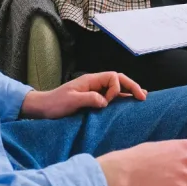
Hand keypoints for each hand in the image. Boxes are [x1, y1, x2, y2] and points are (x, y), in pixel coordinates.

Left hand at [20, 72, 146, 118]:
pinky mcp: (94, 99)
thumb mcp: (71, 101)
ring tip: (142, 97)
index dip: (115, 88)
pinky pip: (112, 97)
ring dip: (129, 91)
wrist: (43, 108)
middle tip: (143, 97)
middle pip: (119, 80)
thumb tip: (105, 101)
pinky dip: (122, 98)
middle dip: (132, 86)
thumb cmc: (55, 104)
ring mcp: (95, 91)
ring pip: (117, 87)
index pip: (112, 77)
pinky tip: (130, 102)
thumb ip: (89, 98)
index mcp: (91, 80)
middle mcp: (95, 83)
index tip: (107, 102)